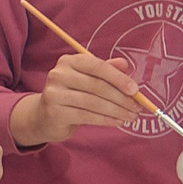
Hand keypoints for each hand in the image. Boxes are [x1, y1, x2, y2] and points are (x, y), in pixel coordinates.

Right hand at [14, 52, 148, 145]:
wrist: (45, 115)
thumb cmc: (72, 94)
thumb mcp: (89, 78)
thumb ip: (107, 70)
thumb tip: (125, 64)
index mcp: (69, 61)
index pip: (97, 66)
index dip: (118, 78)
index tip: (136, 90)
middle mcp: (58, 74)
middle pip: (97, 86)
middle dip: (121, 98)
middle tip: (137, 107)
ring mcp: (54, 93)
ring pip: (94, 103)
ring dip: (117, 111)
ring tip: (131, 116)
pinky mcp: (54, 112)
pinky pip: (87, 116)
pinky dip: (106, 120)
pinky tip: (118, 121)